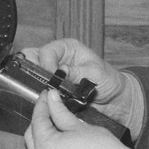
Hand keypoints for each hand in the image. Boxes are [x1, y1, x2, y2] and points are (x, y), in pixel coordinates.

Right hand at [21, 38, 141, 132]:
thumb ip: (76, 71)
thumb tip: (60, 71)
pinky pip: (39, 88)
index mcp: (68, 47)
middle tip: (42, 83)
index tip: (51, 77)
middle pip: (34, 58)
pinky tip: (47, 99)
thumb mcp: (95, 73)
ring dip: (37, 83)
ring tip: (46, 92)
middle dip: (35, 70)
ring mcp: (54, 73)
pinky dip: (41, 93)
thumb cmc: (109, 81)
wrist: (114, 100)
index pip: (47, 51)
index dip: (46, 63)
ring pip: (34, 73)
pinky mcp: (53, 88)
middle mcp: (58, 58)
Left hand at [24, 91, 148, 148]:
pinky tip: (57, 136)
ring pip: (35, 147)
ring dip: (41, 132)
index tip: (47, 95)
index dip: (42, 104)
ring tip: (54, 119)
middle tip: (51, 105)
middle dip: (39, 118)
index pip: (38, 120)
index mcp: (46, 148)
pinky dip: (46, 146)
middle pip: (31, 134)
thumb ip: (59, 111)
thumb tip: (51, 97)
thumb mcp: (78, 124)